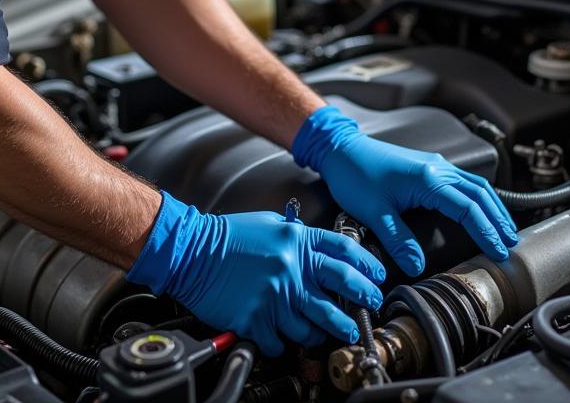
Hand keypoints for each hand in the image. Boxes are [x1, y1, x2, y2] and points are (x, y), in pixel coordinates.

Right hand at [127, 191, 385, 355]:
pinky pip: (281, 342)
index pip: (345, 252)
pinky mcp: (257, 320)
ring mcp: (276, 296)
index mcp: (297, 240)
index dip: (367, 266)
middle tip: (370, 308)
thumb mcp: (270, 226)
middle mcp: (292, 267)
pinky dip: (283, 343)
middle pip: (342, 290)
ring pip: (315, 326)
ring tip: (329, 333)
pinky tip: (280, 336)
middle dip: (363, 301)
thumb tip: (318, 252)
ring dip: (324, 332)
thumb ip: (297, 237)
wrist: (192, 252)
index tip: (377, 278)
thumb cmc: (228, 237)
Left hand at [292, 106, 518, 275]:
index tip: (499, 251)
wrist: (342, 149)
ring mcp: (435, 165)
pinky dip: (478, 197)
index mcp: (428, 179)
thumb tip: (416, 266)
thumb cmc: (356, 175)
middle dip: (498, 220)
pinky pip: (463, 182)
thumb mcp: (374, 212)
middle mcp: (437, 168)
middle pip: (480, 194)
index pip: (468, 208)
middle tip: (510, 245)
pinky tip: (480, 209)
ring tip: (503, 230)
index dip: (486, 231)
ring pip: (475, 185)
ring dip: (492, 207)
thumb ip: (398, 240)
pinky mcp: (429, 166)